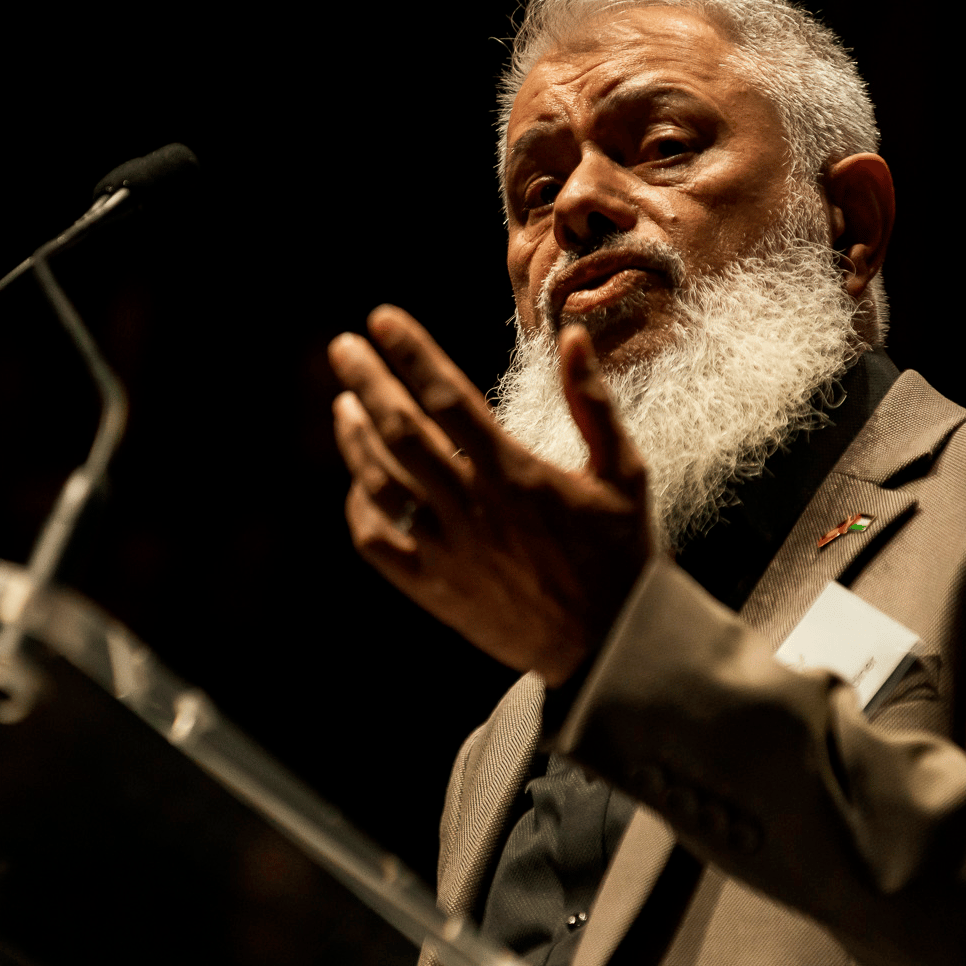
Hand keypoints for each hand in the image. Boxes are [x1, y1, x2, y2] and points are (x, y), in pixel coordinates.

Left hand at [328, 305, 654, 684]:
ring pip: (379, 484)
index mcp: (514, 474)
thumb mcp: (623, 474)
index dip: (410, 354)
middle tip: (342, 347)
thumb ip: (594, 404)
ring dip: (354, 440)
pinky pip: (377, 541)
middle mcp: (471, 509)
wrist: (608, 646)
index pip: (447, 399)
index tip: (381, 319)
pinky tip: (359, 481)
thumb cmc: (620, 554)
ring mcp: (446, 550)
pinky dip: (360, 506)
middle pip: (400, 432)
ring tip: (342, 406)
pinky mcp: (432, 588)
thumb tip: (574, 337)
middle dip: (366, 382)